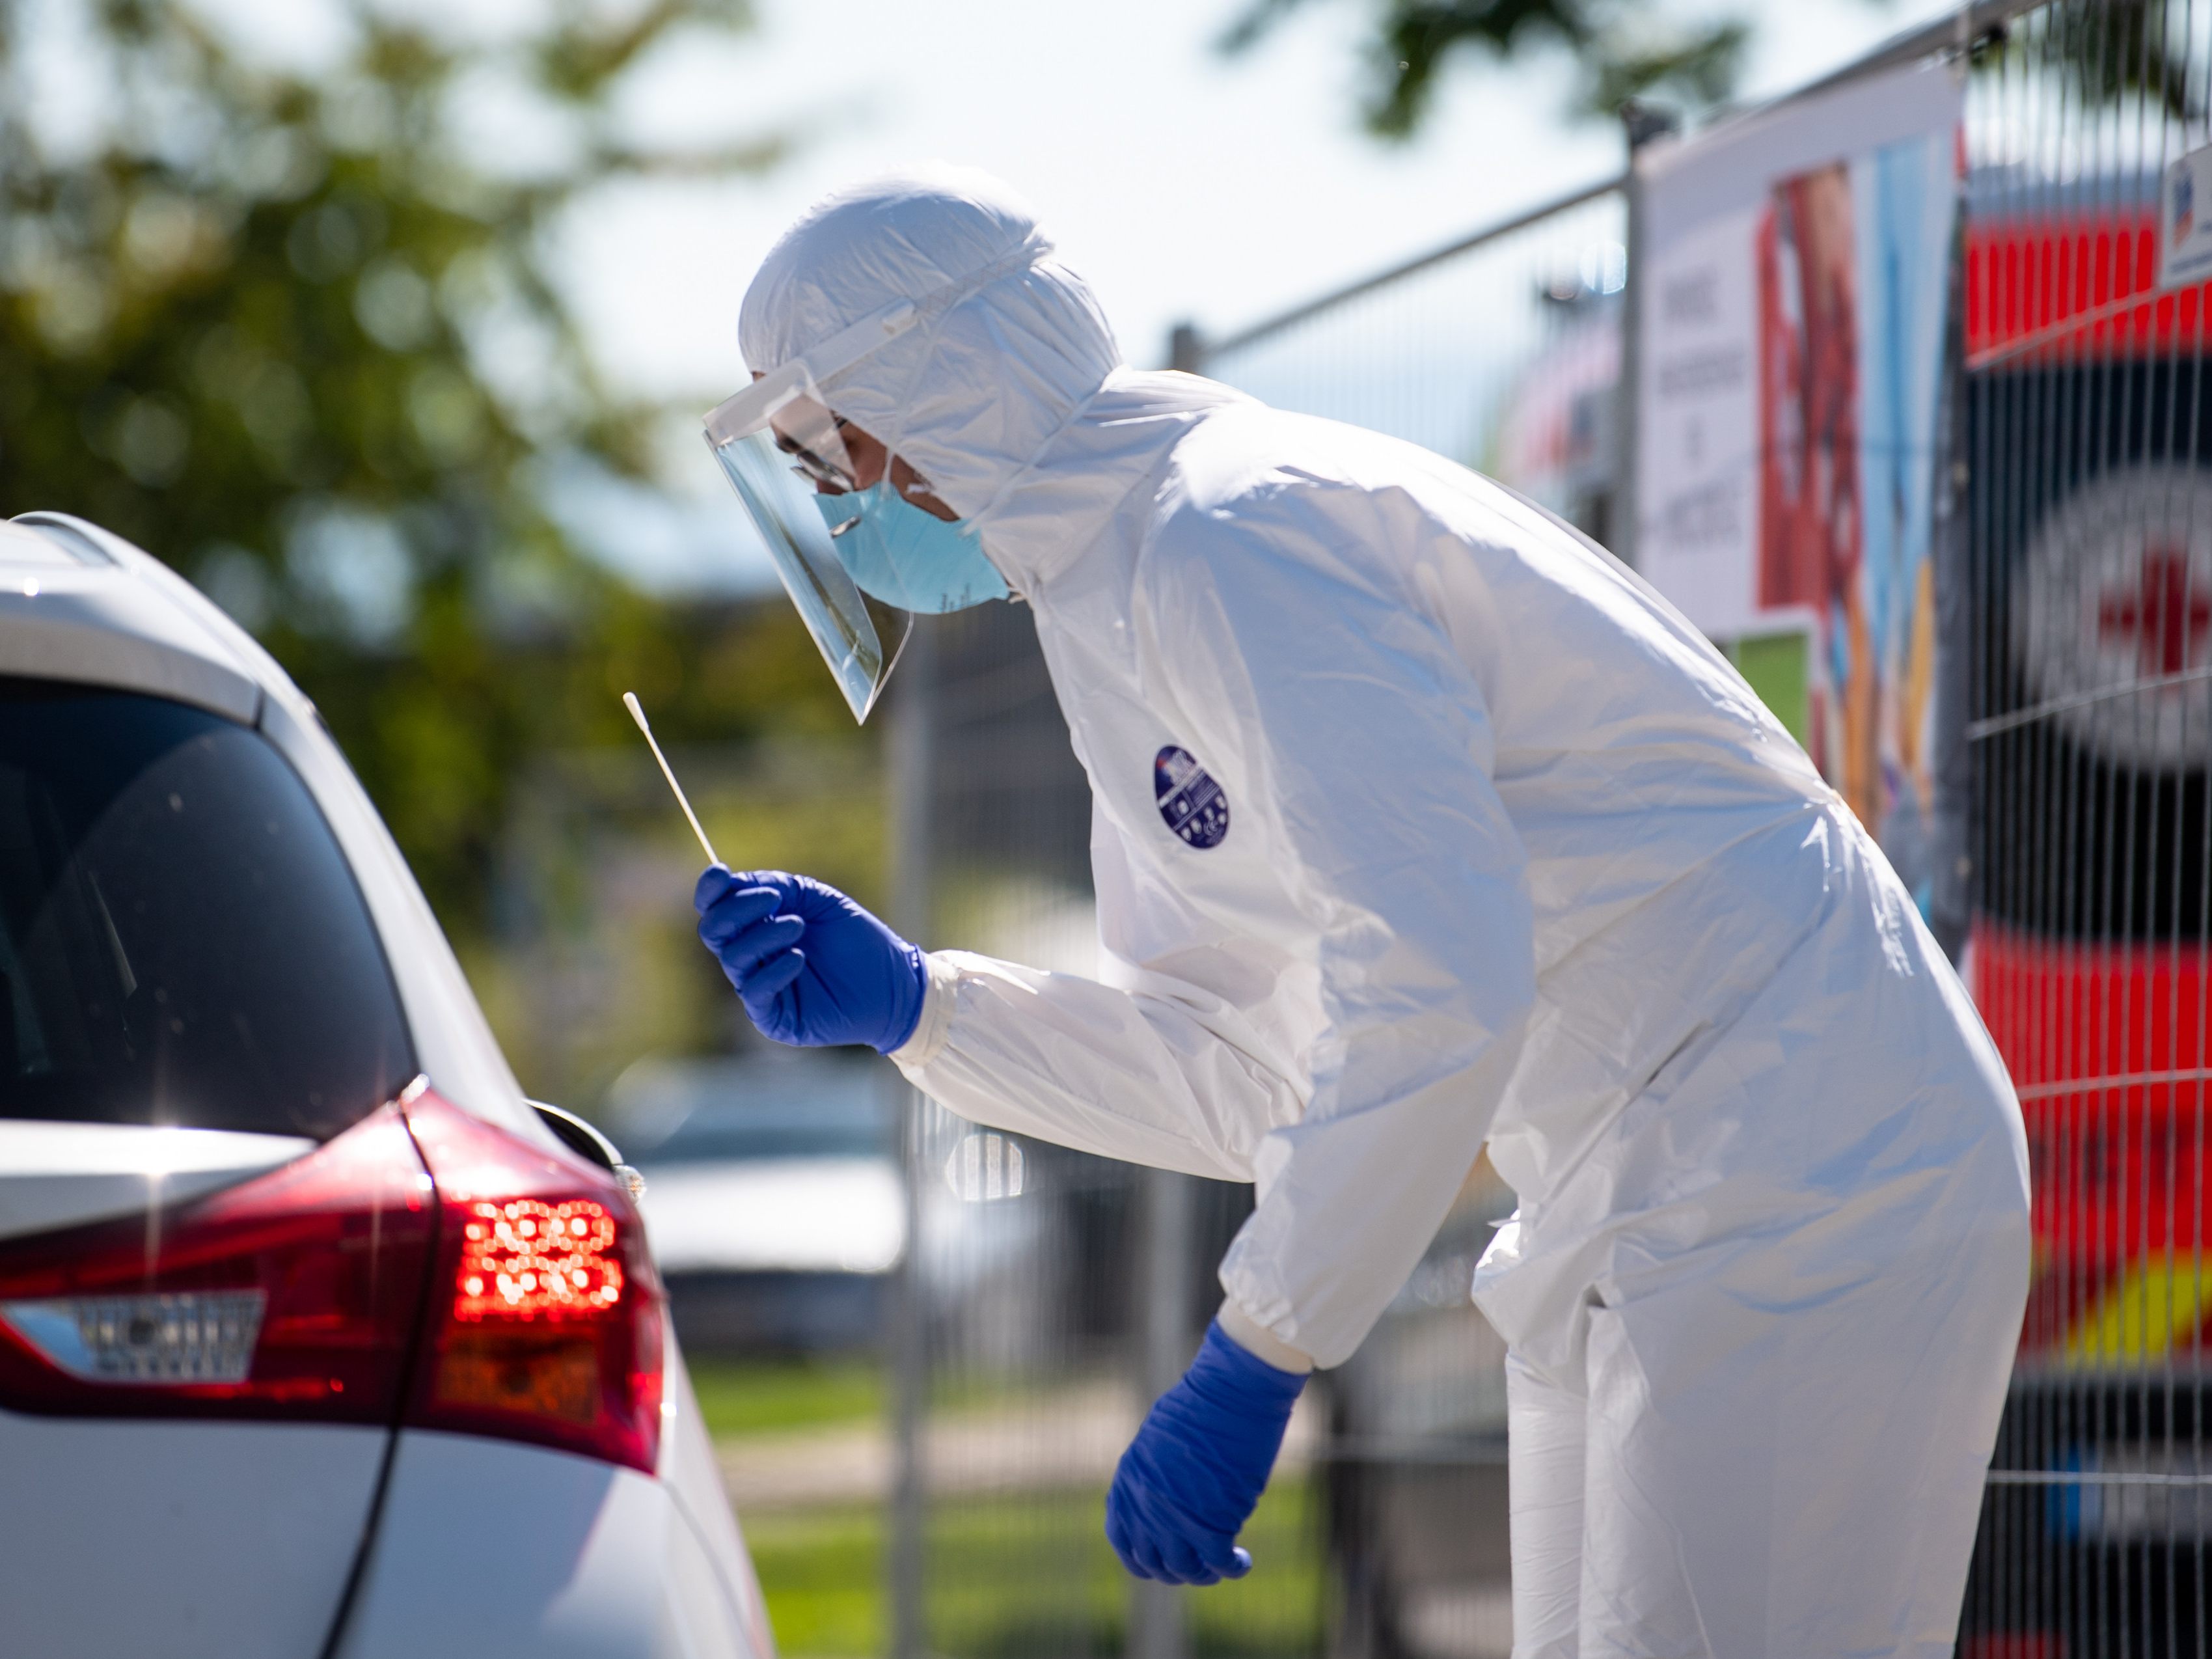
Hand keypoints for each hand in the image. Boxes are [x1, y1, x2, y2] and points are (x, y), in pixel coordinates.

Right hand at [694, 867, 926, 1052]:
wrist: (892, 982)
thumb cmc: (855, 938)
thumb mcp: (816, 899)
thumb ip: (775, 885)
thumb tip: (732, 882)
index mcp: (755, 925)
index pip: (715, 907)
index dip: (709, 890)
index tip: (721, 872)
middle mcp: (750, 955)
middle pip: (713, 930)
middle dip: (737, 909)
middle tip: (775, 899)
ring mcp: (758, 986)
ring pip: (733, 957)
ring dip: (764, 935)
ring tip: (799, 927)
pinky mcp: (773, 1017)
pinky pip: (754, 992)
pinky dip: (772, 970)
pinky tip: (799, 958)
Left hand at [1105, 1320, 1306, 1584]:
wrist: (1232, 1391)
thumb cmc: (1204, 1403)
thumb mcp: (1162, 1440)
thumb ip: (1156, 1476)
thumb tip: (1169, 1502)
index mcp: (1129, 1481)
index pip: (1123, 1540)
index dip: (1143, 1559)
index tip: (1164, 1561)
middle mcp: (1145, 1505)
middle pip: (1154, 1562)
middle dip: (1177, 1570)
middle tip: (1200, 1566)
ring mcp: (1176, 1517)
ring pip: (1185, 1569)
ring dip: (1204, 1574)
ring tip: (1223, 1564)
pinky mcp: (1212, 1522)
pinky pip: (1218, 1562)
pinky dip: (1232, 1568)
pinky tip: (1242, 1562)